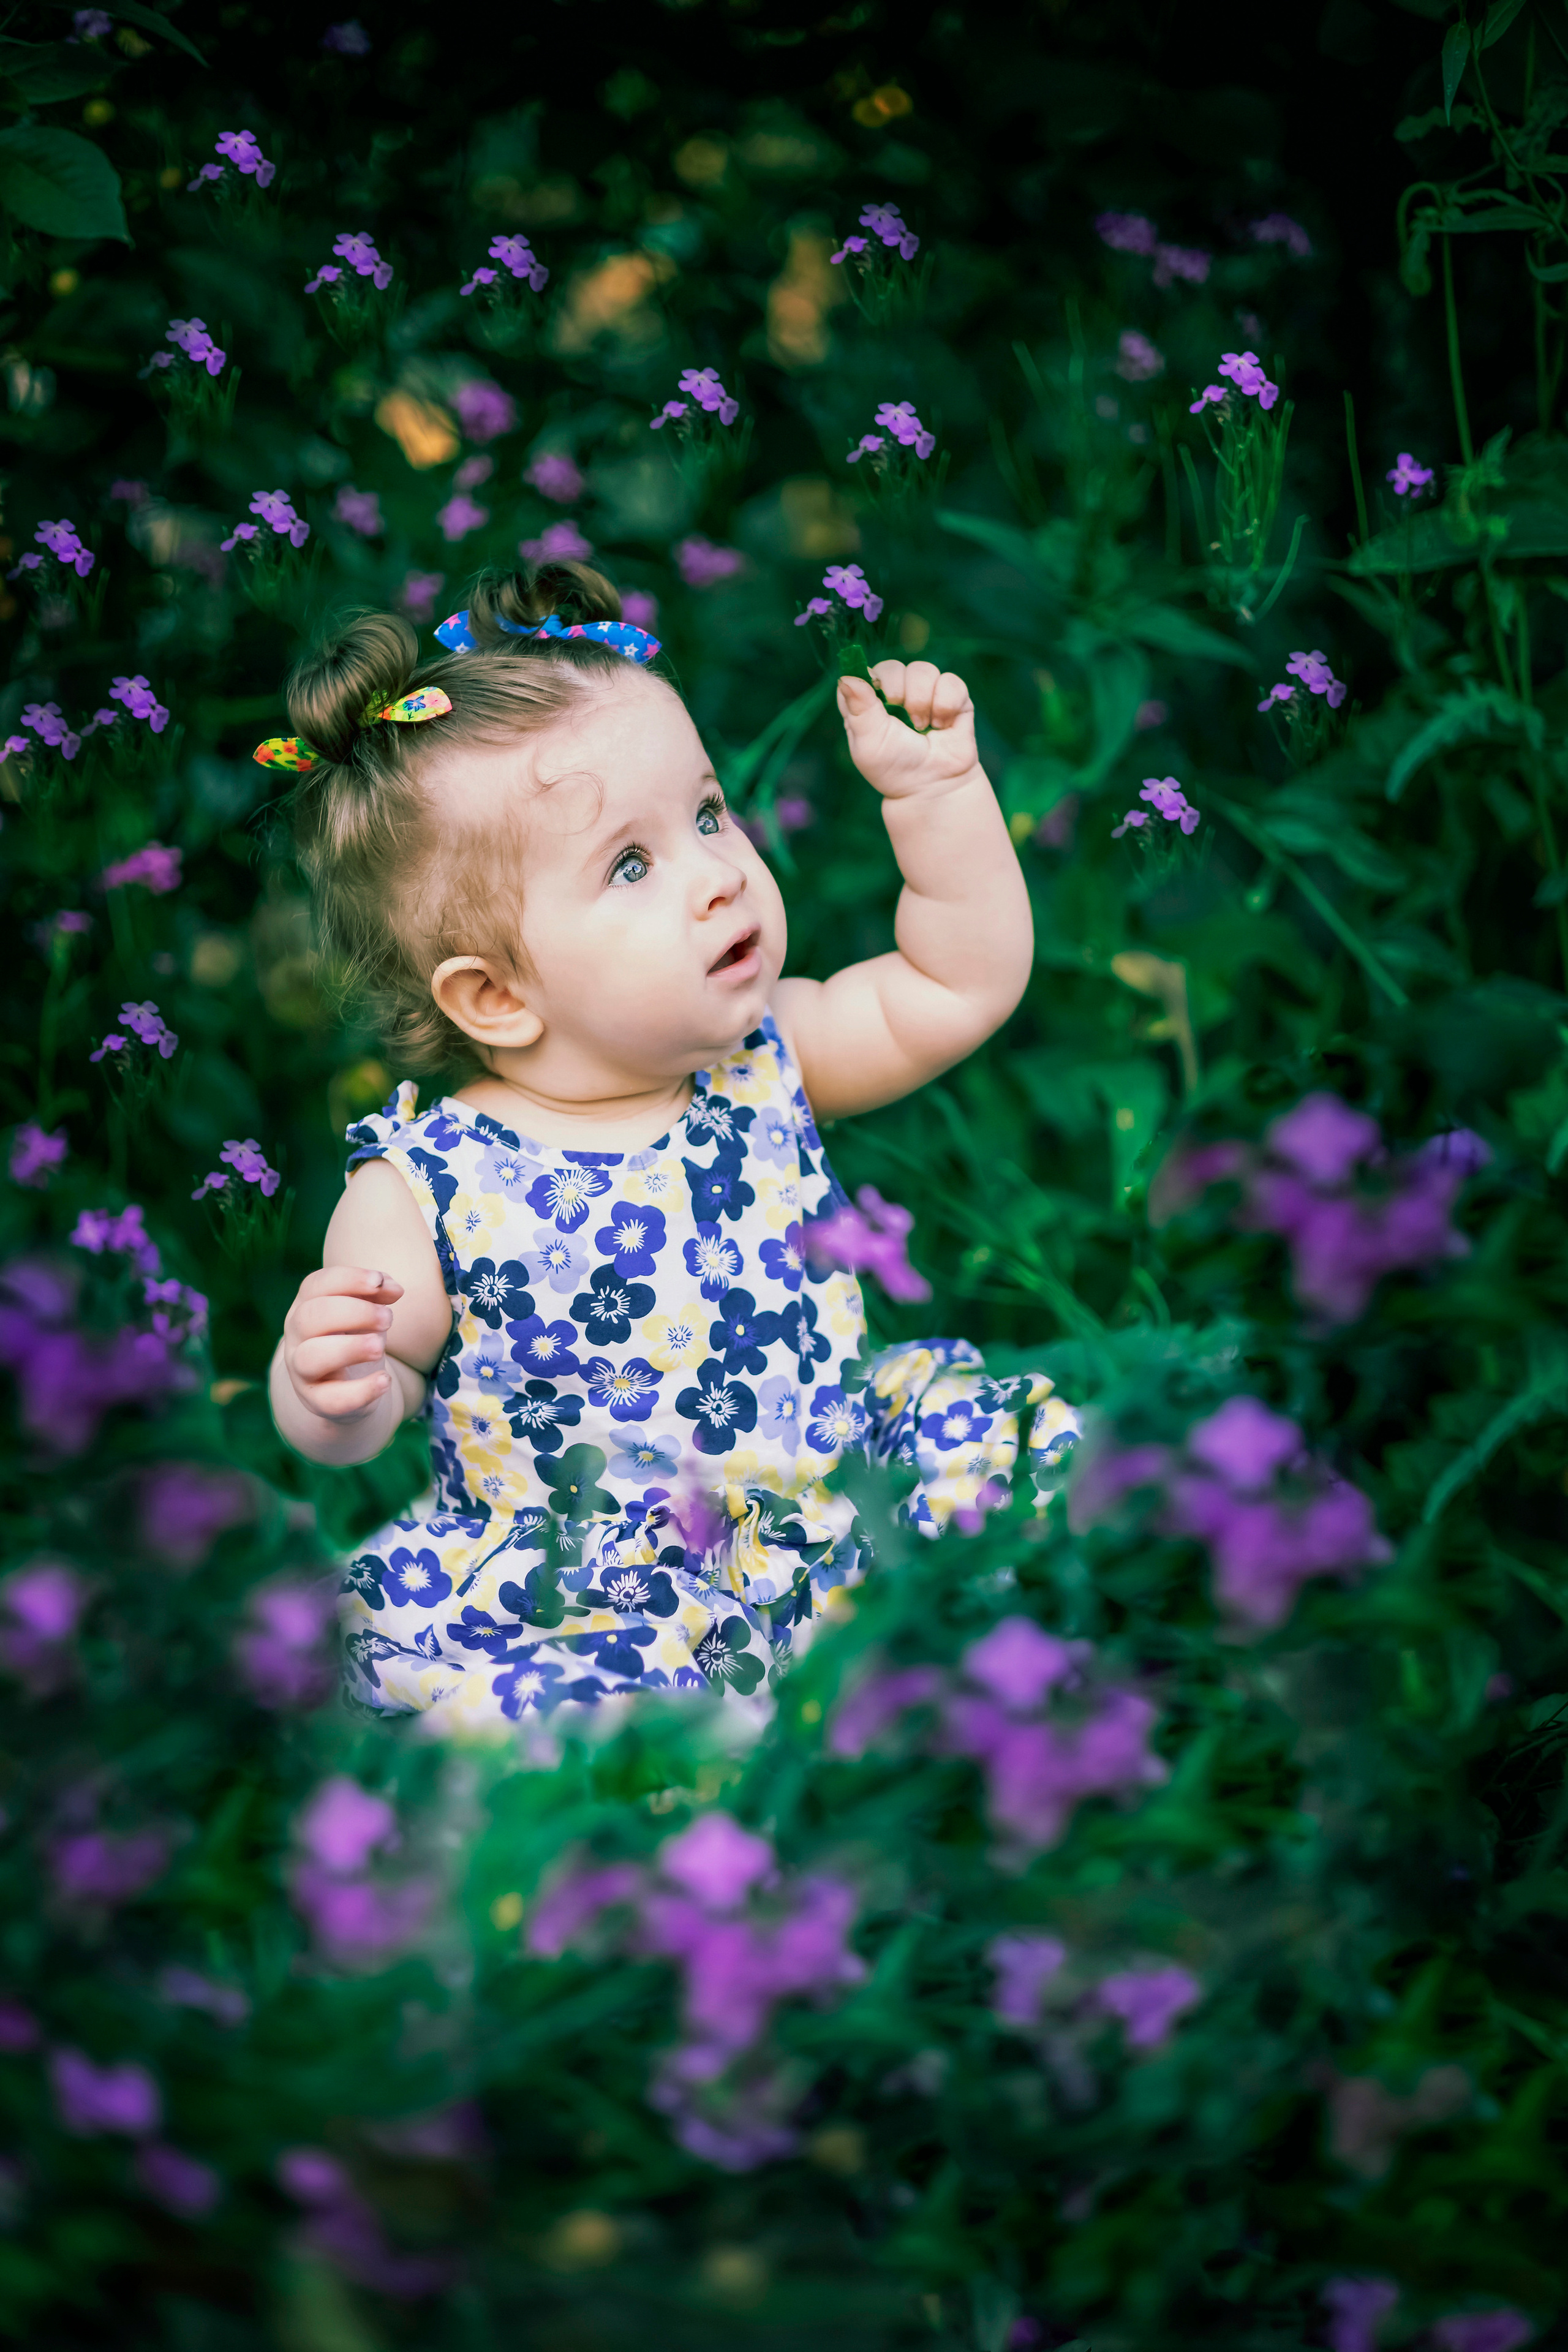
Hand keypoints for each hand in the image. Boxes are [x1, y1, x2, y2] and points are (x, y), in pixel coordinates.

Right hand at [281, 1265, 404, 1423]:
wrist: (344, 1386)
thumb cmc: (353, 1336)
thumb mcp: (365, 1312)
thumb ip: (376, 1294)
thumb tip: (392, 1288)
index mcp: (306, 1306)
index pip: (316, 1285)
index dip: (347, 1280)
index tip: (378, 1281)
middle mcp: (297, 1337)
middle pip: (310, 1317)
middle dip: (354, 1312)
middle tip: (388, 1318)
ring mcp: (301, 1371)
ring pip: (310, 1357)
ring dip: (350, 1348)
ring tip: (380, 1346)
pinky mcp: (317, 1401)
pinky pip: (331, 1400)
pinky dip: (360, 1391)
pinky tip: (384, 1381)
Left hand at [837, 660, 980, 799]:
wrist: (935, 786)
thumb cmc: (895, 768)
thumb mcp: (869, 743)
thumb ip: (859, 708)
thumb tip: (846, 677)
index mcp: (866, 703)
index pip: (860, 672)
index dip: (868, 682)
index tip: (877, 702)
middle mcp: (893, 693)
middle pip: (892, 667)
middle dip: (898, 693)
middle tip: (905, 722)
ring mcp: (923, 692)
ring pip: (923, 670)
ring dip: (923, 701)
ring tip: (924, 727)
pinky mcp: (952, 696)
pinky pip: (950, 681)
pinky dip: (947, 704)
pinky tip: (942, 725)